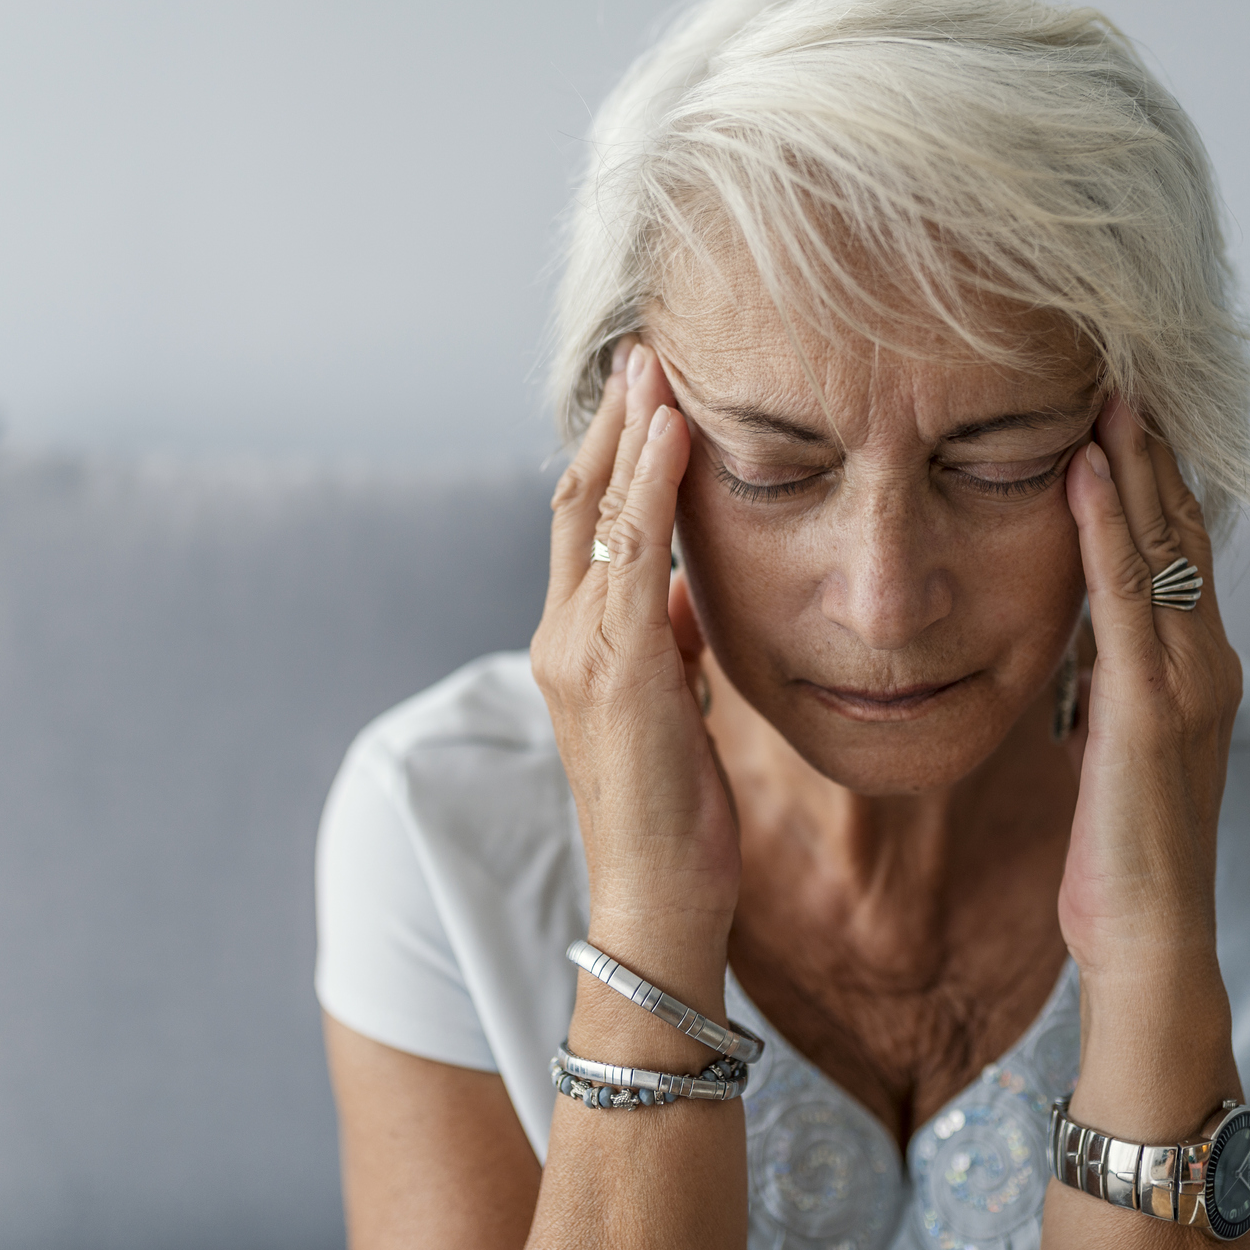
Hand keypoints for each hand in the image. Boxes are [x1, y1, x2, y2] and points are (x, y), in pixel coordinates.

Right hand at [530, 342, 739, 987]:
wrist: (656, 899)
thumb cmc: (674, 814)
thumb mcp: (674, 709)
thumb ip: (668, 646)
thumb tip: (687, 595)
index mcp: (574, 645)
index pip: (585, 527)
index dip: (611, 455)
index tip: (645, 392)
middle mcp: (562, 636)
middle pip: (578, 500)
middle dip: (611, 421)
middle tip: (645, 350)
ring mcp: (581, 649)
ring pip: (598, 512)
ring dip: (630, 431)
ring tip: (658, 363)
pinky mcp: (618, 666)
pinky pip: (634, 554)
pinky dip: (652, 485)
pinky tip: (676, 431)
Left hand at [1055, 395, 1244, 1144]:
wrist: (1151, 941)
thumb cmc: (1121, 855)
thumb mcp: (1111, 746)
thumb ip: (1110, 683)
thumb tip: (1085, 630)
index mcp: (1196, 671)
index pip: (1180, 550)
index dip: (1159, 475)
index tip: (1126, 406)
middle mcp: (1207, 662)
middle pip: (1183, 529)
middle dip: (1155, 446)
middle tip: (1122, 362)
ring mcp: (1188, 682)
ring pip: (1164, 547)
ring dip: (1137, 462)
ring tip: (1107, 386)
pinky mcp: (1152, 709)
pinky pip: (1125, 597)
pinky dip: (1107, 526)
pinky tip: (1086, 469)